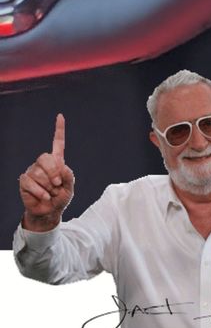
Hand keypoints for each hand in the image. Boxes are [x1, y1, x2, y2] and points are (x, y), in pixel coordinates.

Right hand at [18, 114, 73, 231]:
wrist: (49, 211)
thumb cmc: (60, 198)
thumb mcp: (69, 188)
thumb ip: (69, 177)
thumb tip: (61, 167)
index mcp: (57, 161)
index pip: (58, 142)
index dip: (59, 129)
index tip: (60, 116)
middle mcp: (43, 164)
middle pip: (45, 157)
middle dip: (53, 172)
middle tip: (58, 184)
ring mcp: (32, 172)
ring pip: (38, 172)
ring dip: (47, 185)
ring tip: (50, 193)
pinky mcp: (24, 181)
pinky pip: (29, 182)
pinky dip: (39, 191)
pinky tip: (43, 196)